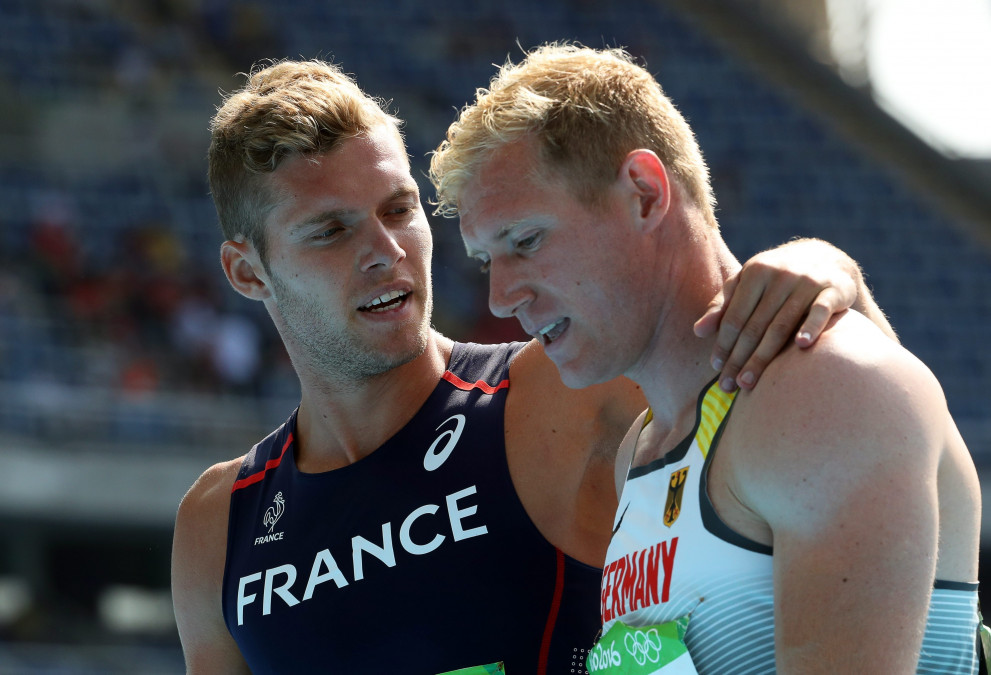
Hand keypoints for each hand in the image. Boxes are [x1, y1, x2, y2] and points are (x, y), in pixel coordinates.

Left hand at [694, 239, 859, 391]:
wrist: (824, 259)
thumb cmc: (774, 279)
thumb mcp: (746, 284)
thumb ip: (722, 306)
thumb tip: (698, 331)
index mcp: (754, 272)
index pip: (735, 316)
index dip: (724, 343)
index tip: (716, 367)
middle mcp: (780, 275)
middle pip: (755, 326)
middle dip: (739, 358)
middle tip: (728, 386)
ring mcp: (807, 282)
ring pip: (781, 325)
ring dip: (764, 356)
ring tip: (749, 382)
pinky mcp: (834, 290)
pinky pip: (820, 311)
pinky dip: (811, 327)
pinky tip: (801, 346)